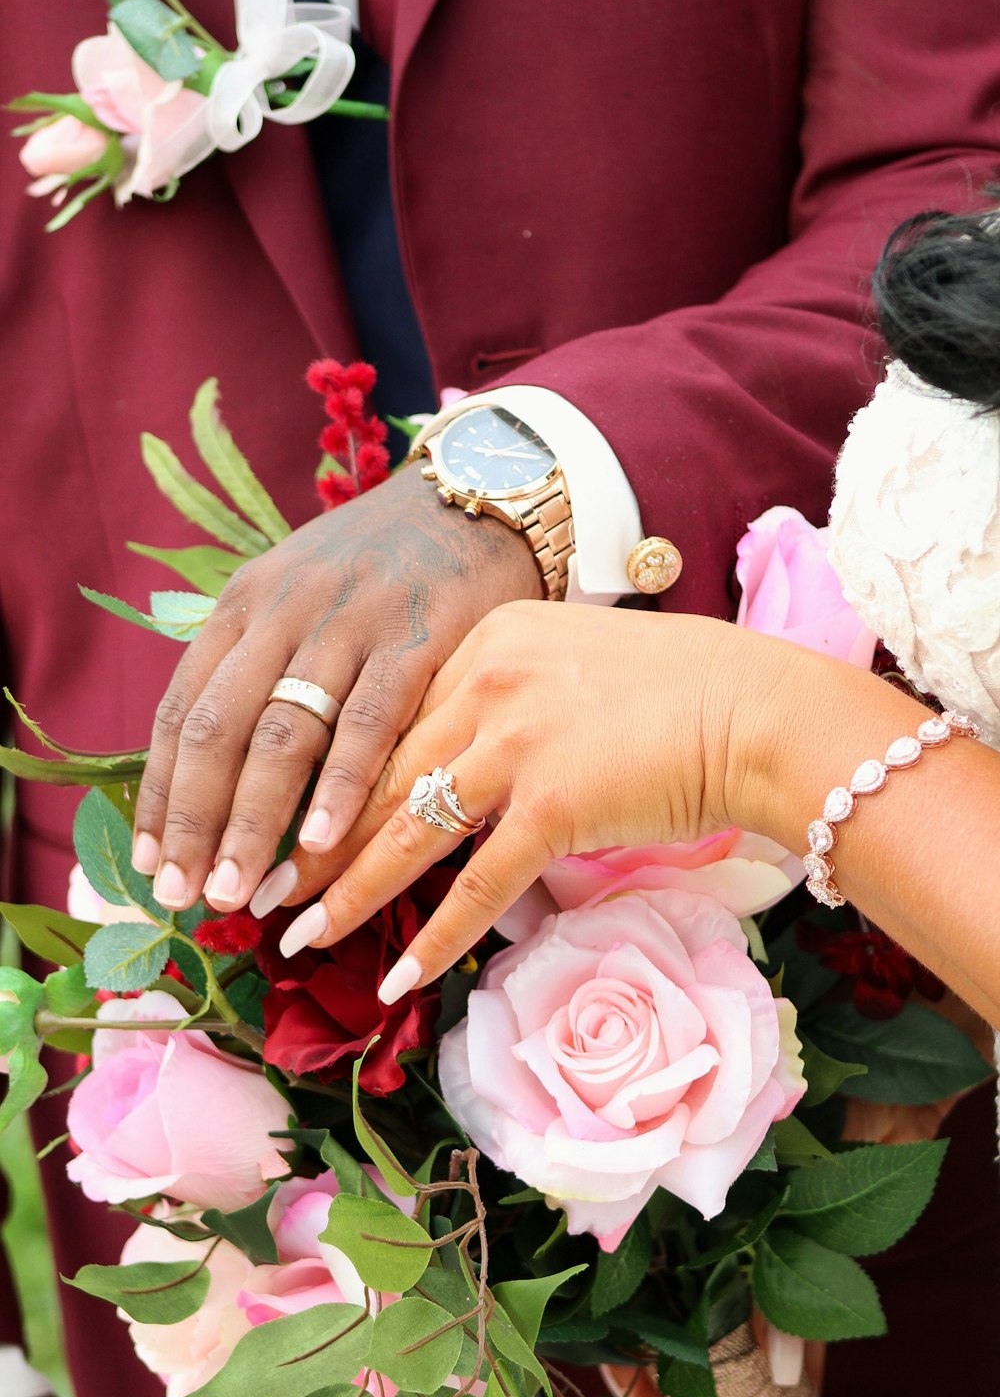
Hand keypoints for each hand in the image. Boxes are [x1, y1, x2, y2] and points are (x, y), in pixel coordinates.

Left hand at [132, 462, 540, 913]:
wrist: (475, 499)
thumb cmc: (385, 568)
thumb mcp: (302, 597)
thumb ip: (261, 666)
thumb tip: (220, 771)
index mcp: (245, 604)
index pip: (184, 711)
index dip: (163, 795)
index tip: (152, 865)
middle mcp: (282, 611)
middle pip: (220, 731)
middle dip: (196, 822)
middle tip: (185, 897)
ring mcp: (347, 624)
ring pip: (282, 736)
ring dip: (254, 822)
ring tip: (240, 893)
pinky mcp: (414, 640)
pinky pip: (366, 724)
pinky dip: (340, 788)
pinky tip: (323, 845)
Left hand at [267, 602, 746, 990]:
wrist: (756, 709)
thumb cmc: (678, 691)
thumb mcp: (570, 665)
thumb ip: (505, 699)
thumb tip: (456, 760)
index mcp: (484, 645)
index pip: (386, 722)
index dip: (328, 781)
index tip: (281, 819)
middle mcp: (487, 685)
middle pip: (377, 777)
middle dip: (308, 842)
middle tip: (257, 887)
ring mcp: (519, 742)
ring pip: (408, 832)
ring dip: (346, 894)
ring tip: (296, 938)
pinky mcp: (556, 803)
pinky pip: (480, 883)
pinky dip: (438, 938)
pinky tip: (400, 981)